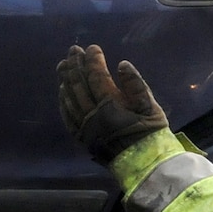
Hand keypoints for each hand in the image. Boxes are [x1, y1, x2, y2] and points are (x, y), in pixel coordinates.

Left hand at [57, 45, 167, 161]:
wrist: (143, 163)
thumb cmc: (149, 132)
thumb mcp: (150, 106)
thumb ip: (136, 84)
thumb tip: (122, 64)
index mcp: (111, 104)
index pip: (97, 76)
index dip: (93, 60)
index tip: (93, 48)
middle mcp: (94, 114)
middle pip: (79, 85)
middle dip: (75, 65)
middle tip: (73, 50)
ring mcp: (85, 126)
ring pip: (70, 98)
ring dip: (65, 79)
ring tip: (63, 64)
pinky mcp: (82, 137)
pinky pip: (68, 116)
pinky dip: (63, 101)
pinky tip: (62, 90)